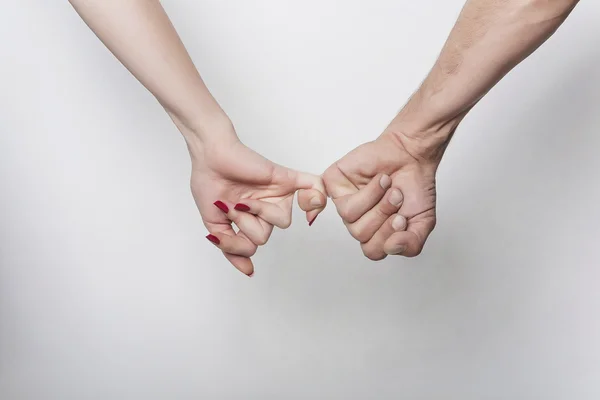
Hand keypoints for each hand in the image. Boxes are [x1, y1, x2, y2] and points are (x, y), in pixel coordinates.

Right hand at [190, 133, 325, 275]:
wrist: (210, 156)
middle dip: (243, 224)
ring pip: (282, 222)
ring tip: (244, 198)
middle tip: (231, 206)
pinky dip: (317, 198)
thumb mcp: (214, 224)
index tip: (219, 230)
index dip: (235, 245)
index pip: (251, 246)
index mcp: (249, 220)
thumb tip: (250, 271)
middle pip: (264, 237)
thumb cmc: (208, 183)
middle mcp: (264, 210)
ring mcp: (277, 196)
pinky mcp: (287, 179)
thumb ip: (231, 248)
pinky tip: (309, 204)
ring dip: (257, 212)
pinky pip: (313, 188)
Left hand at [323, 129, 439, 259]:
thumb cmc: (414, 186)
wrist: (411, 154)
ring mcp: (344, 202)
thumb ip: (411, 244)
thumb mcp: (423, 222)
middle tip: (397, 198)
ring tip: (390, 187)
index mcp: (373, 232)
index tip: (403, 219)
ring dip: (377, 203)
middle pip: (361, 235)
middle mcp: (357, 219)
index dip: (388, 238)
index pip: (372, 250)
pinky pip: (344, 202)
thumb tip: (391, 248)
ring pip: (350, 219)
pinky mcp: (334, 185)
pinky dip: (367, 192)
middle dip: (384, 216)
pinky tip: (379, 180)